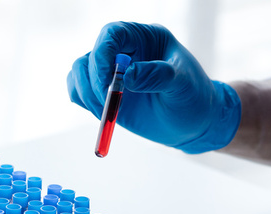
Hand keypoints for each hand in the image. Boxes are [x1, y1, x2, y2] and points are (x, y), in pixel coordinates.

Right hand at [67, 22, 240, 153]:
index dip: (102, 54)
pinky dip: (82, 101)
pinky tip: (102, 113)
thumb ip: (157, 75)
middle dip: (94, 82)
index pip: (112, 33)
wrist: (192, 122)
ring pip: (79, 72)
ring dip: (87, 93)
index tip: (107, 82)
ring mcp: (110, 72)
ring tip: (110, 112)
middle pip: (91, 55)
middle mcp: (124, 51)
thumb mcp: (183, 84)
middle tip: (110, 104)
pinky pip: (77, 90)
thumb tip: (127, 75)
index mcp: (145, 38)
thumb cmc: (192, 97)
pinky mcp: (102, 92)